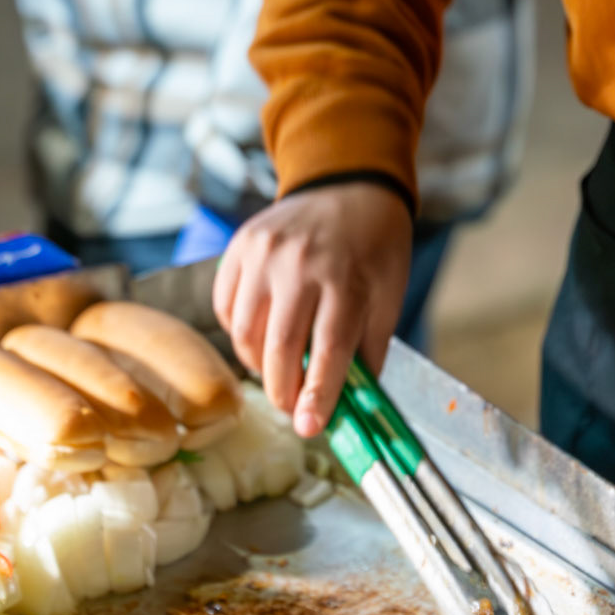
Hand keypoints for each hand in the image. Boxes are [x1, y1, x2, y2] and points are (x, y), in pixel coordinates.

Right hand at [212, 182, 412, 436]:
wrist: (349, 186)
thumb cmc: (374, 249)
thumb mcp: (388, 296)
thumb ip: (369, 350)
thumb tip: (349, 406)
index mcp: (346, 278)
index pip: (328, 350)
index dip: (317, 395)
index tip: (309, 428)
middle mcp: (300, 264)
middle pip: (279, 347)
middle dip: (282, 391)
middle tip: (293, 408)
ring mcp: (264, 253)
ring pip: (245, 332)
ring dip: (258, 365)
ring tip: (279, 368)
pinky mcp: (240, 246)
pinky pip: (226, 307)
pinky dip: (239, 332)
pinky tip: (262, 332)